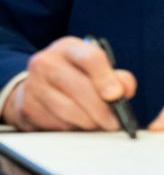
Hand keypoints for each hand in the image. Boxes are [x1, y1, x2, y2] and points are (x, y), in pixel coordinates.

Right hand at [2, 36, 136, 130]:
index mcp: (68, 47)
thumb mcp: (96, 68)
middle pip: (79, 87)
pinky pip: (55, 123)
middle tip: (114, 121)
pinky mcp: (27, 107)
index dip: (106, 78)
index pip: (90, 58)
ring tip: (99, 124)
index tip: (117, 95)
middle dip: (102, 109)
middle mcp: (46, 62)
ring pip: (67, 109)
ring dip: (89, 121)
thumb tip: (124, 91)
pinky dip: (72, 127)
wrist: (37, 86)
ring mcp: (33, 84)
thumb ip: (117, 77)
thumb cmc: (75, 76)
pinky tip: (79, 124)